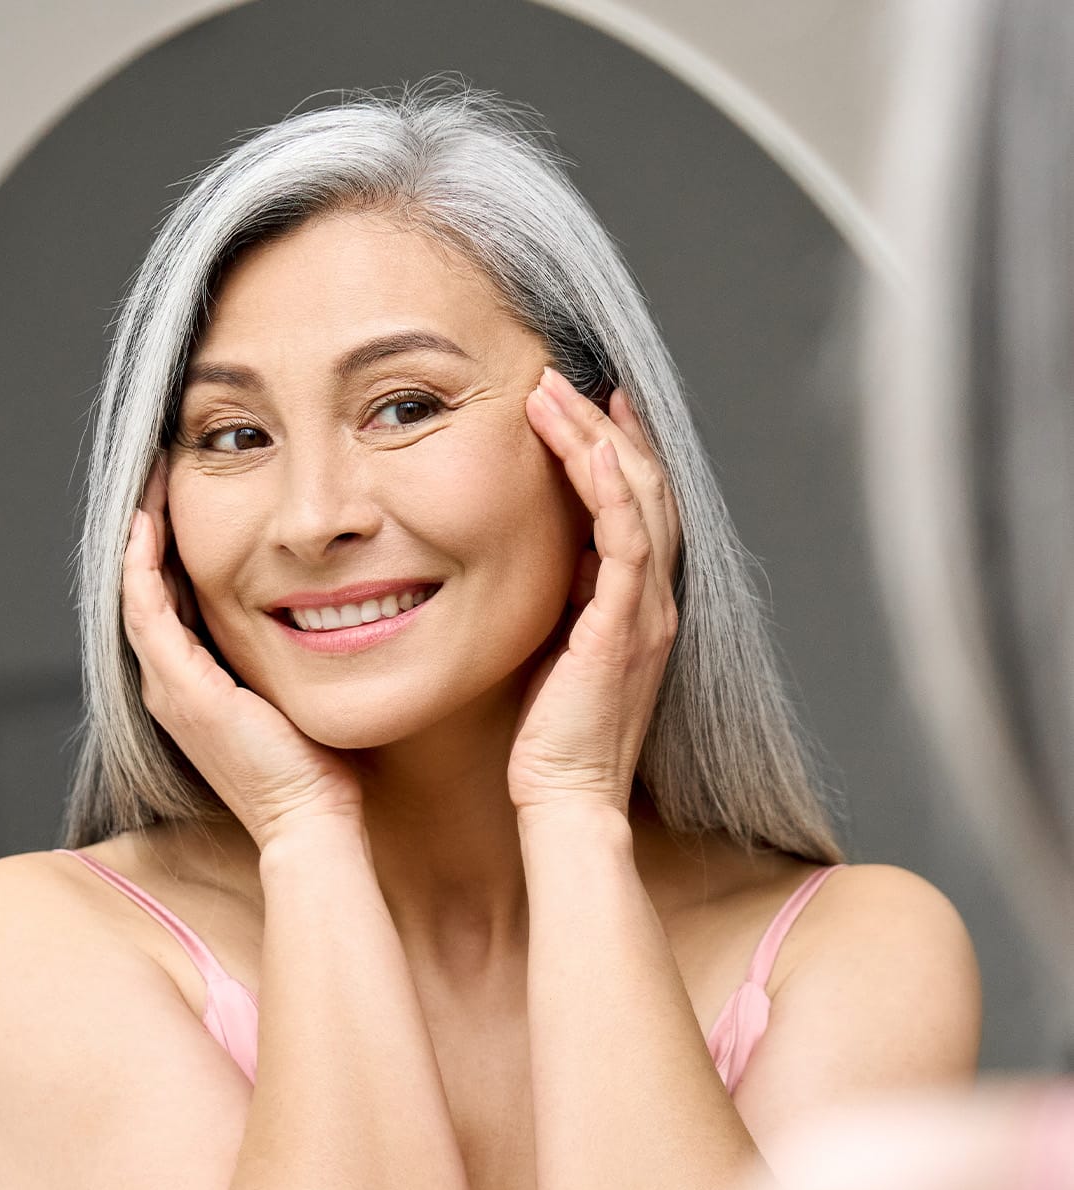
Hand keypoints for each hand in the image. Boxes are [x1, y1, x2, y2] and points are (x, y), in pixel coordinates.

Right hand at [122, 466, 363, 848]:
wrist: (307, 819)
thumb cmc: (314, 766)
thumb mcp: (290, 694)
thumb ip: (283, 655)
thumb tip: (318, 611)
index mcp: (191, 686)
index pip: (167, 602)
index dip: (168, 549)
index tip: (181, 499)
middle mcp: (168, 685)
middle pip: (144, 590)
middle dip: (149, 529)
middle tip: (157, 473)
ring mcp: (169, 687)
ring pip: (136, 592)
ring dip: (138, 535)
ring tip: (147, 481)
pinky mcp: (182, 687)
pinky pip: (147, 609)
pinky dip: (142, 563)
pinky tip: (148, 522)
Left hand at [506, 368, 681, 816]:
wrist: (566, 795)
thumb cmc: (551, 734)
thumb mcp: (558, 650)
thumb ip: (566, 602)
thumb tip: (551, 560)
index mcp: (639, 605)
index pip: (636, 508)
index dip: (617, 450)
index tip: (590, 404)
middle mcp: (654, 600)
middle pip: (643, 488)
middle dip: (604, 427)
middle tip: (563, 379)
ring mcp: (646, 611)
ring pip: (638, 501)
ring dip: (597, 439)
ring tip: (555, 393)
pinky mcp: (625, 627)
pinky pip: (627, 542)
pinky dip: (610, 490)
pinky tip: (588, 448)